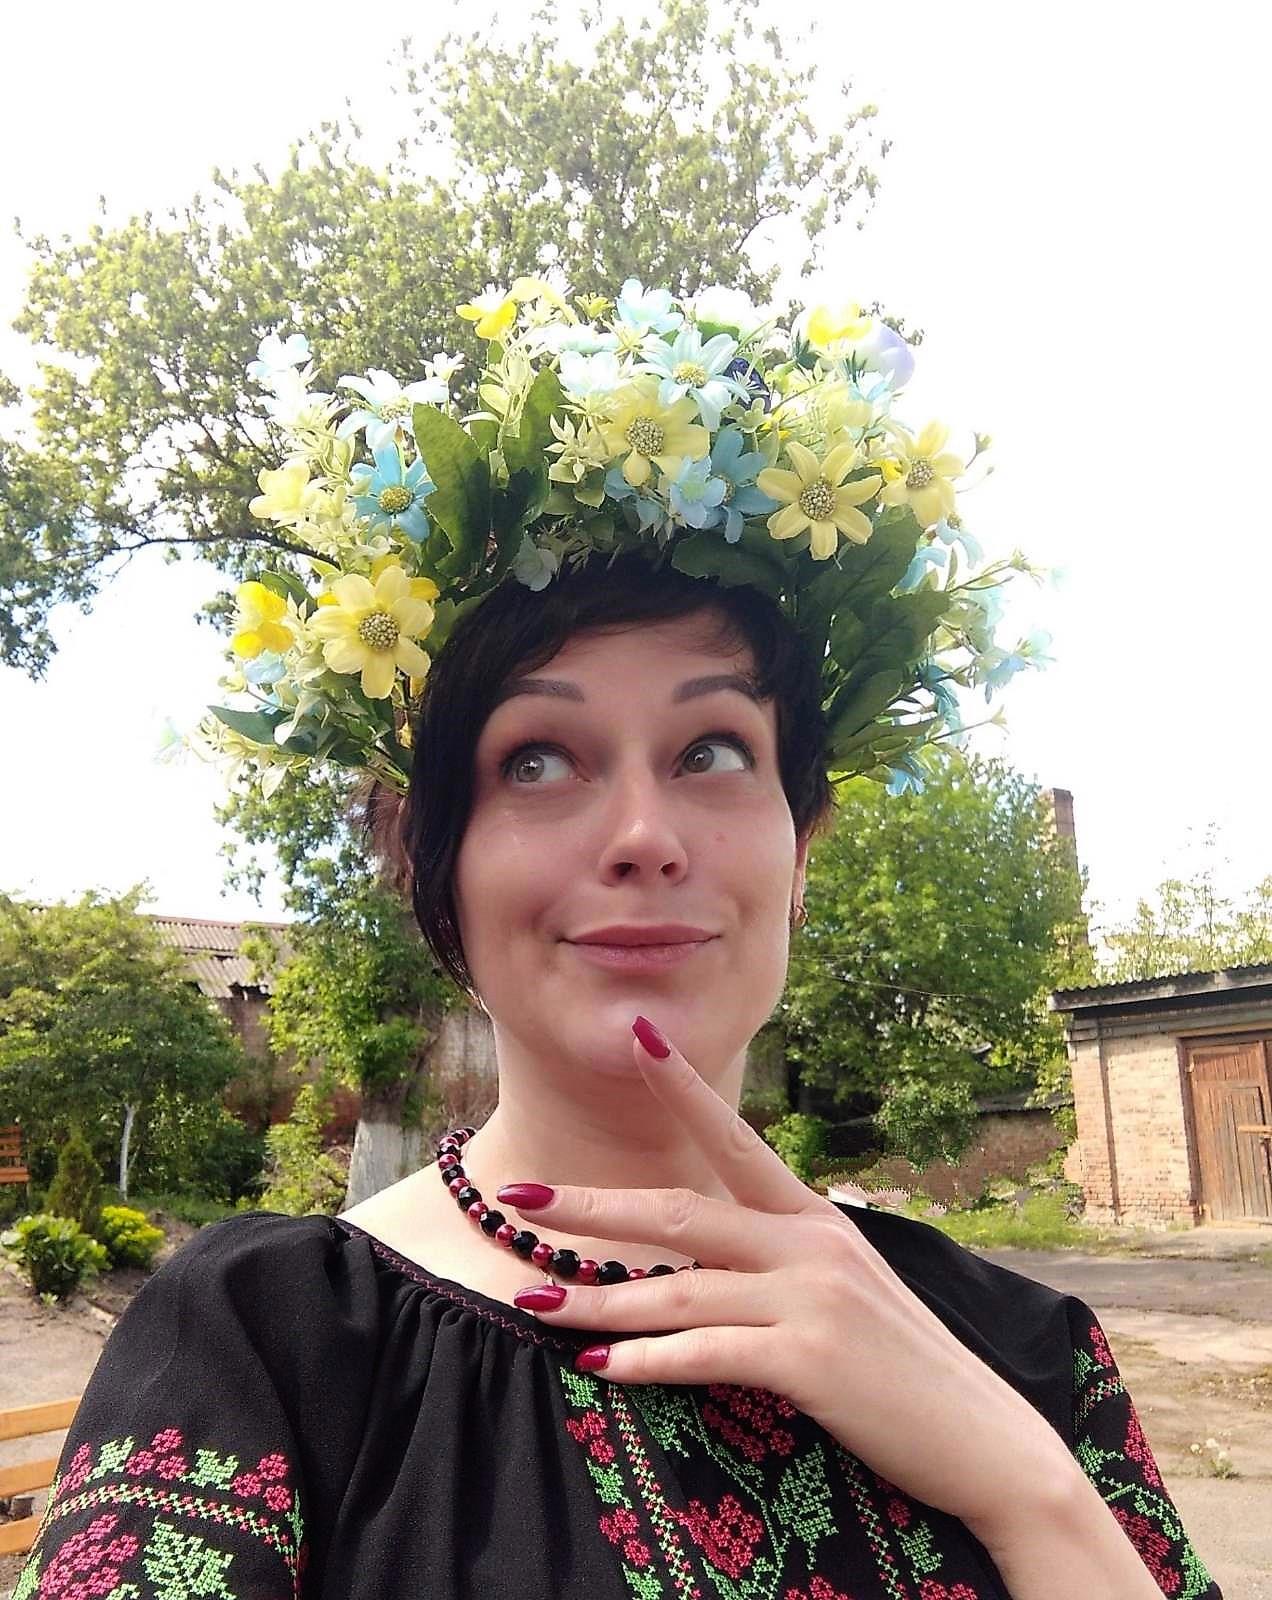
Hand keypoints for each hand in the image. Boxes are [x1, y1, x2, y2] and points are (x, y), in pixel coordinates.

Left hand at [498, 1014, 1075, 1541]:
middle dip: (592, 1205)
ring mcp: (809, 1298)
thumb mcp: (845, 1289)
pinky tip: (598, 1363)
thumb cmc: (905, 1368)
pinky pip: (705, 1352)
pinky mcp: (809, 1360)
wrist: (985, 1439)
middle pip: (680, 1210)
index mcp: (813, 1219)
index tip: (638, 1038)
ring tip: (533, 1299)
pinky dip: (644, 1359)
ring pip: (678, 1286)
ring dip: (597, 1295)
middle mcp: (808, 1243)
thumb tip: (708, 1254)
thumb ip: (781, 1260)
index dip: (682, 1088)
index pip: (735, 1140)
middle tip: (519, 1197)